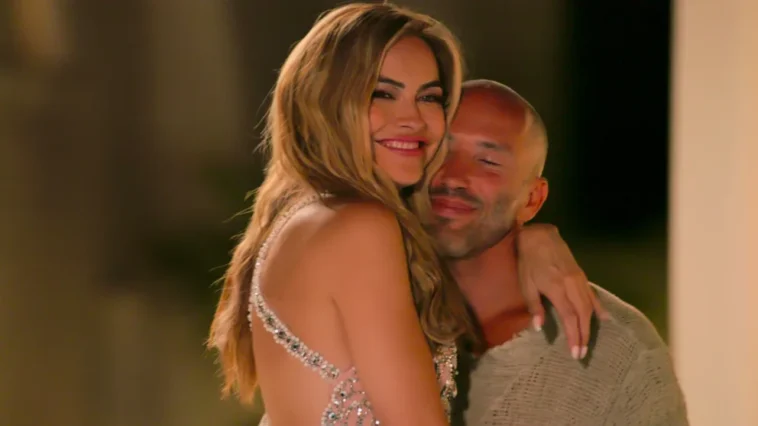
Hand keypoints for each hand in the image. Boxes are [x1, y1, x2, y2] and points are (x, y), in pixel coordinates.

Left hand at [514, 223, 608, 359]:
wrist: (540, 237)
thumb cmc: (528, 261)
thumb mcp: (525, 284)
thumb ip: (534, 305)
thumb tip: (539, 327)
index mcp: (557, 289)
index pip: (569, 317)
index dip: (574, 336)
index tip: (575, 353)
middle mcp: (572, 286)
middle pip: (583, 315)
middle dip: (584, 335)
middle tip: (582, 353)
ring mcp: (579, 280)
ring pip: (589, 306)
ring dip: (590, 325)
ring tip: (588, 341)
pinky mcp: (582, 276)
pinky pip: (592, 294)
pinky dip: (598, 307)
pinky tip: (603, 318)